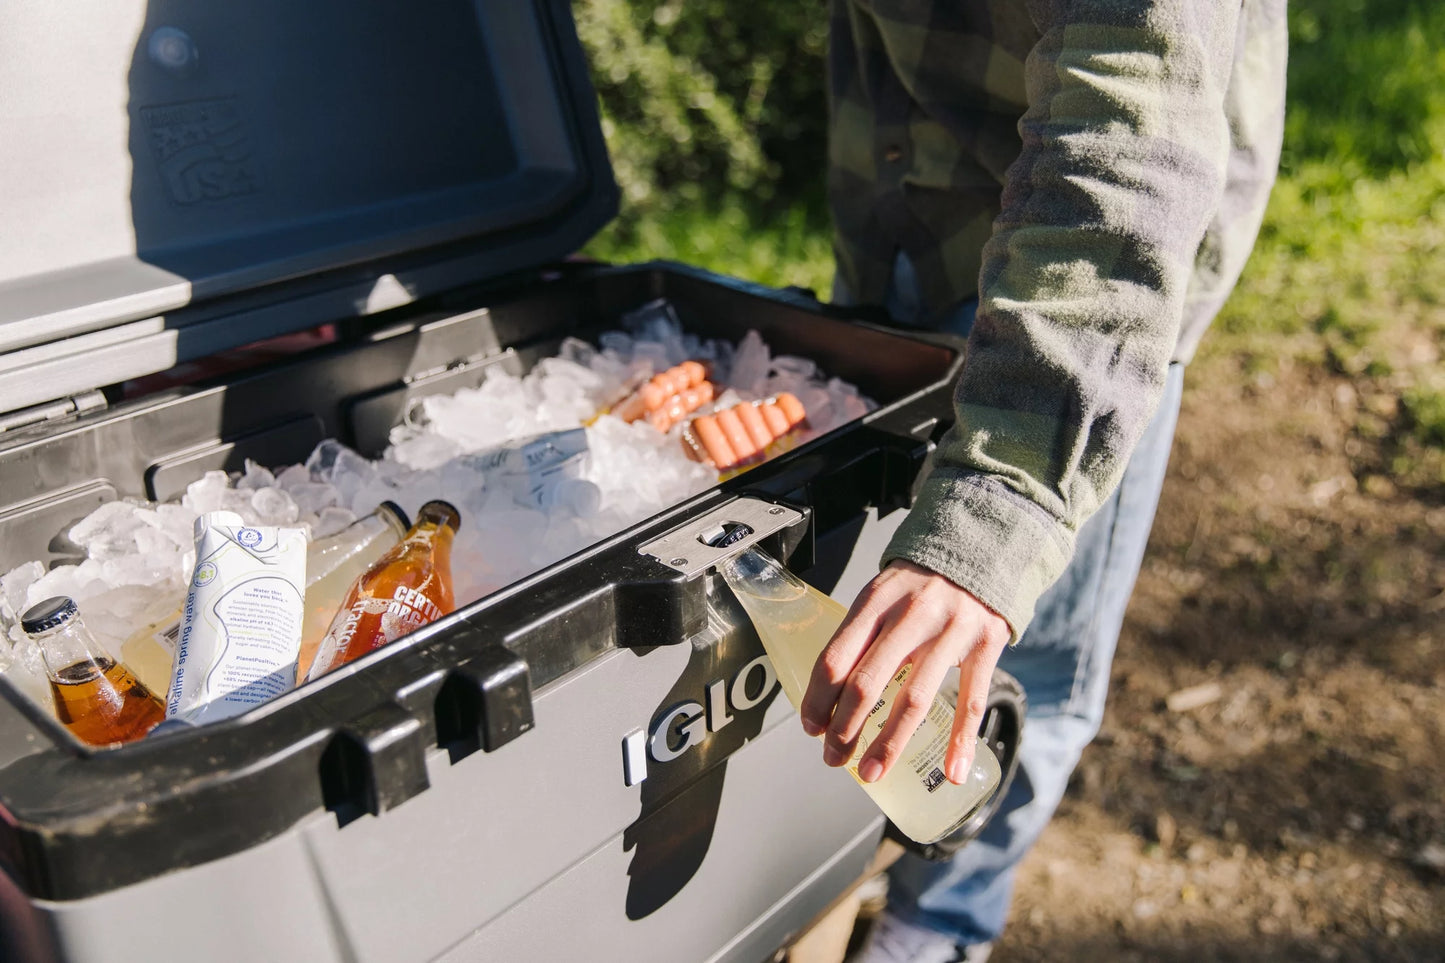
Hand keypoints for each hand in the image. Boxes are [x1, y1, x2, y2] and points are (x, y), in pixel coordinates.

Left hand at [800, 559, 1009, 784]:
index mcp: (877, 600)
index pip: (836, 657)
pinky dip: (961, 741)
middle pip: (869, 682)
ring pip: (915, 697)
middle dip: (845, 728)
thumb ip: (859, 636)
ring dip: (889, 743)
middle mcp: (912, 614)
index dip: (818, 699)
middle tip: (832, 757)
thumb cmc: (919, 583)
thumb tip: (828, 698)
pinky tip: (952, 773)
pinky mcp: (987, 645)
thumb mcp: (882, 593)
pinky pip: (972, 701)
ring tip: (871, 772)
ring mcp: (952, 630)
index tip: (811, 728)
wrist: (981, 547)